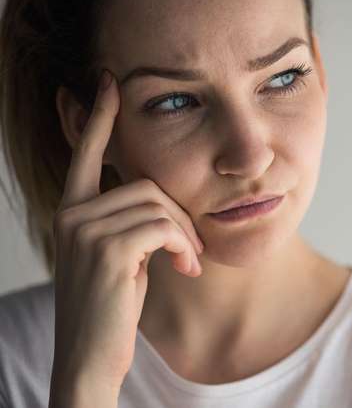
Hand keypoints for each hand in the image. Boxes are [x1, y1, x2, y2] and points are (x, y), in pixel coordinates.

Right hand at [48, 69, 204, 398]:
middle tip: (191, 248)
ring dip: (187, 234)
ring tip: (189, 261)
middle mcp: (72, 212)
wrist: (91, 356)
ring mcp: (84, 229)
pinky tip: (186, 267)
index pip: (86, 152)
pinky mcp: (107, 249)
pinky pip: (164, 226)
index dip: (98, 116)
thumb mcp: (119, 255)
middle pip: (148, 182)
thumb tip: (160, 200)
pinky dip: (184, 245)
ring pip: (160, 204)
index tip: (106, 82)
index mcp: (73, 209)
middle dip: (181, 214)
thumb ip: (129, 221)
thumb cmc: (112, 305)